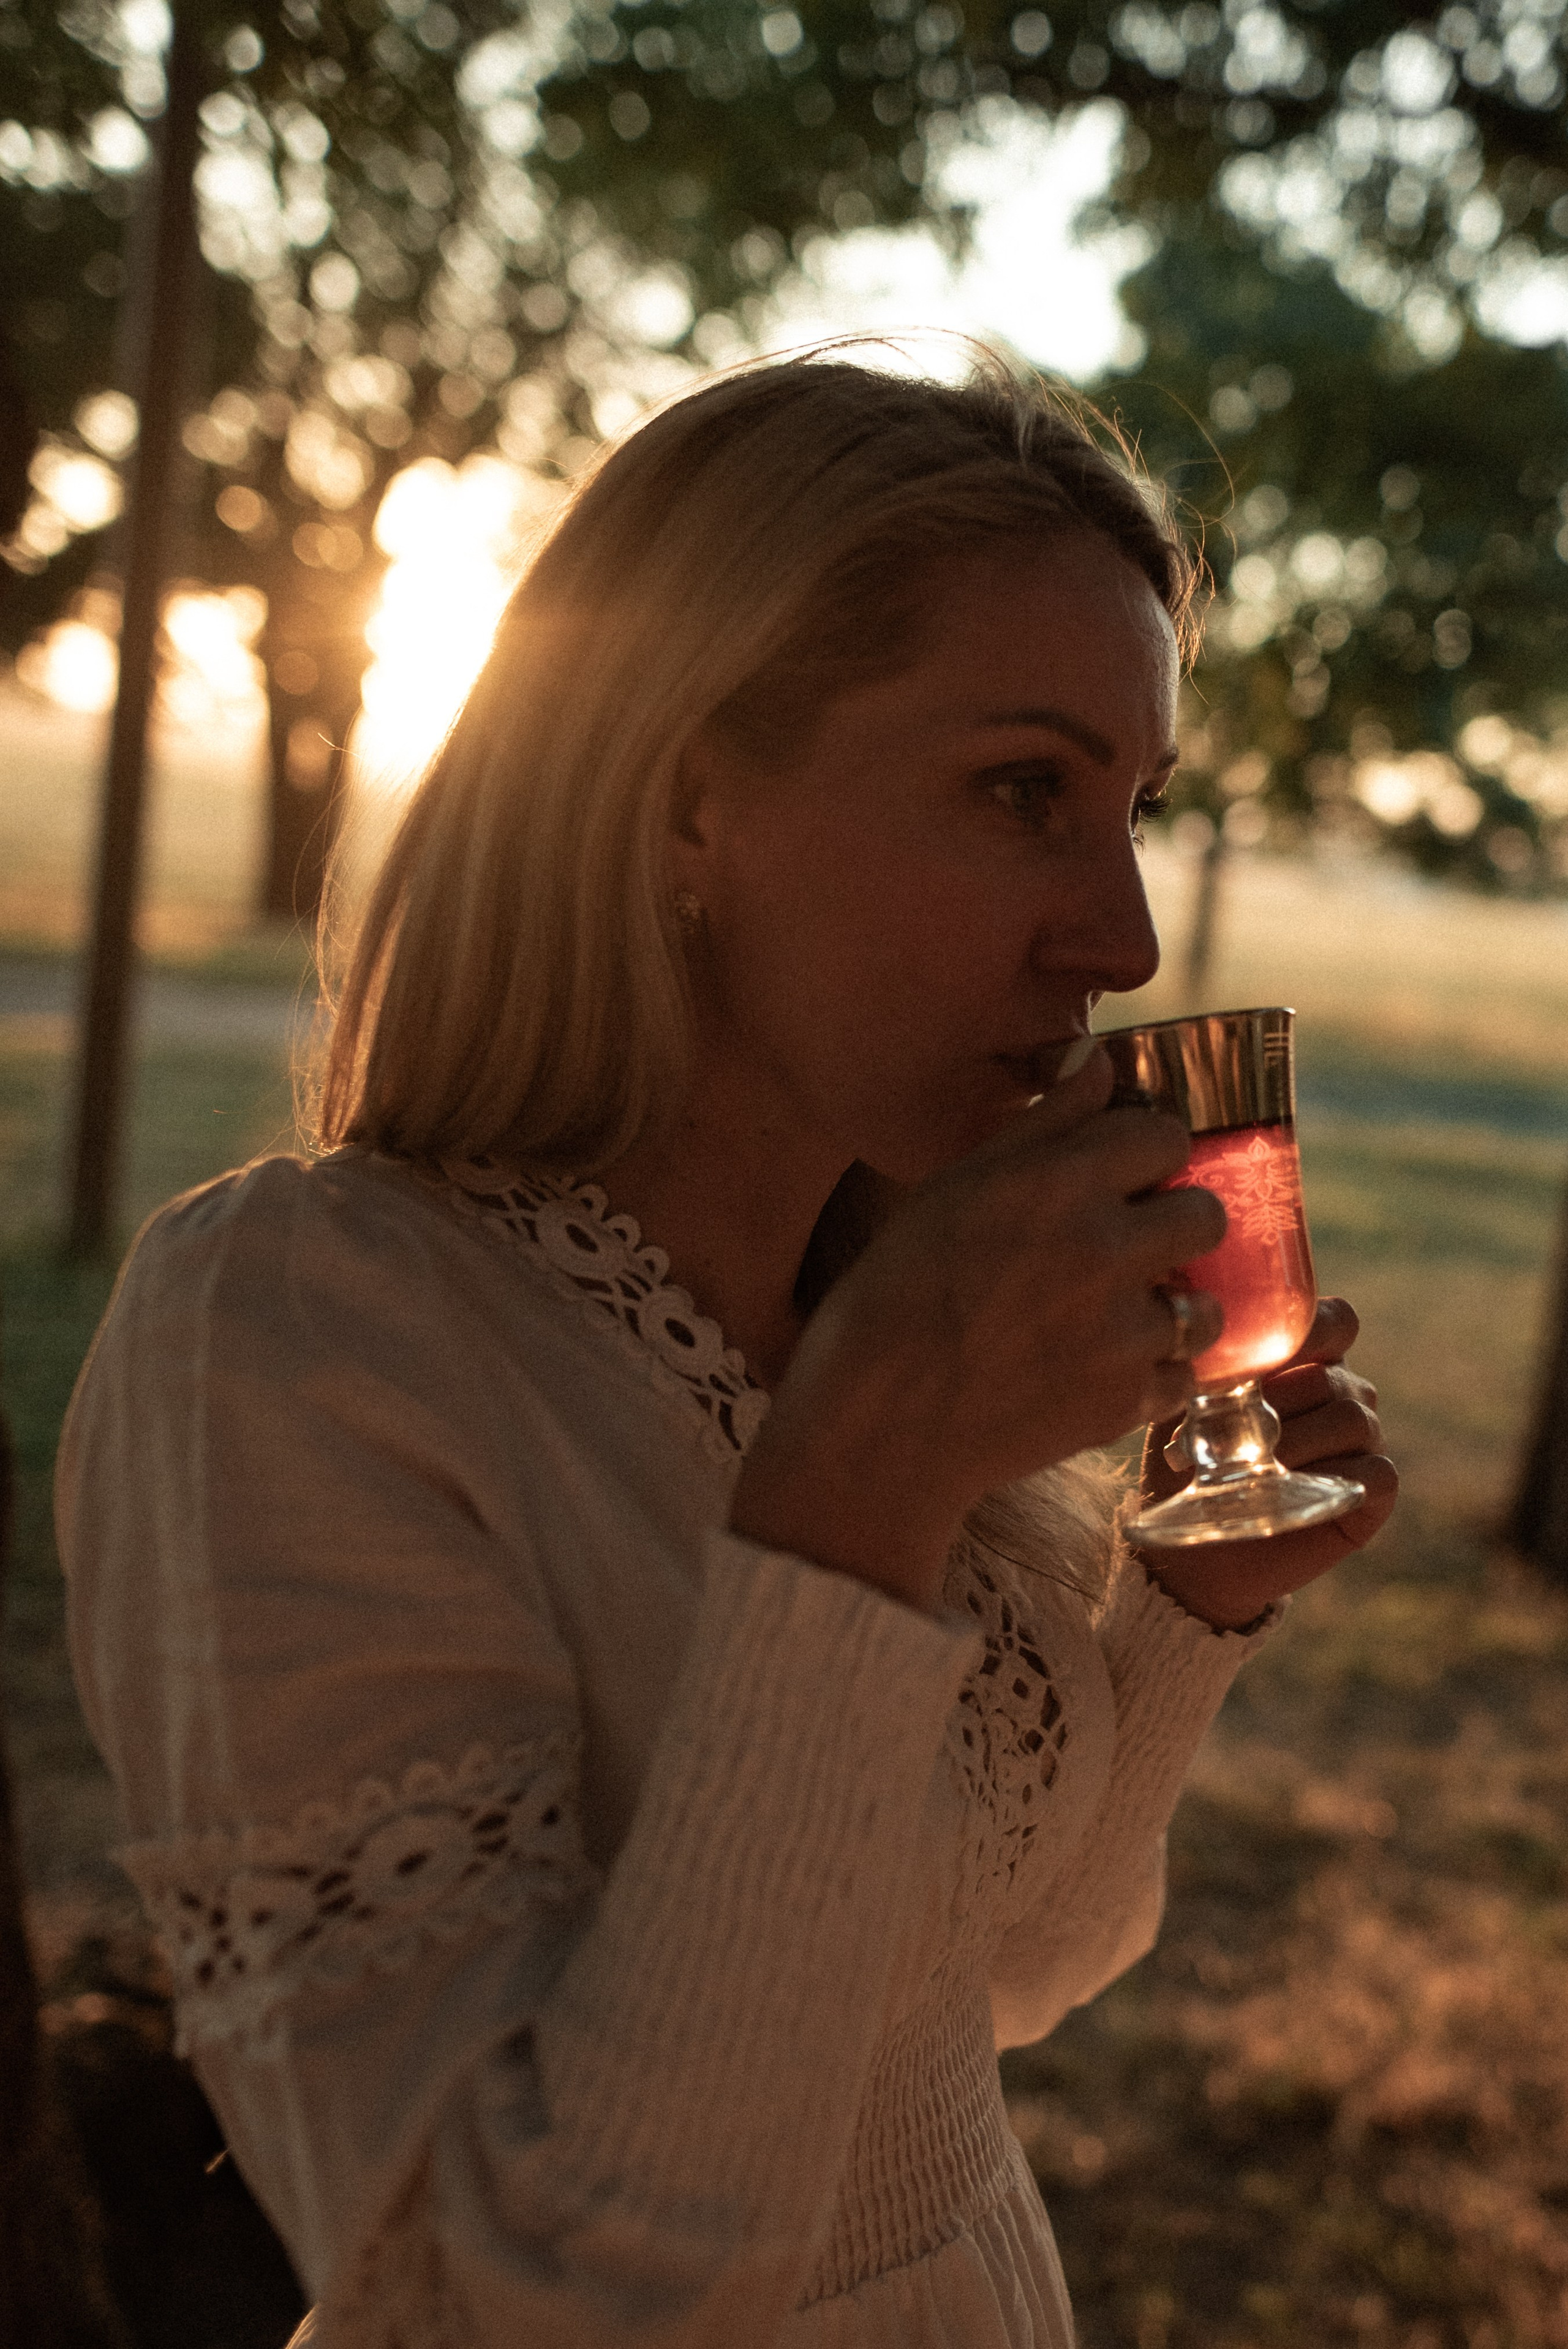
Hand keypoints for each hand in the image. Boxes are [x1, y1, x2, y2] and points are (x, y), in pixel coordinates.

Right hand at [730, 1047, 1225, 1613]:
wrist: (874, 1428)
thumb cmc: (893, 1295)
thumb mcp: (951, 1189)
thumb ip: (1040, 1124)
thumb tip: (1100, 1060)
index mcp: (1056, 1183)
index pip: (1164, 1134)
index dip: (1145, 1151)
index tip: (1125, 1172)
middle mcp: (1102, 1249)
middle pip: (1206, 1214)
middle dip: (1176, 1223)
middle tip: (1129, 1246)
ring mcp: (1121, 1332)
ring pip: (1203, 1307)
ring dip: (1171, 1309)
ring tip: (1113, 1319)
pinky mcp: (1125, 1404)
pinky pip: (1182, 1378)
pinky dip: (1150, 1377)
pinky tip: (1097, 1372)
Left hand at [1136, 1296, 1398, 1630]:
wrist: (1194, 1551)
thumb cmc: (1187, 1466)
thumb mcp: (1183, 1406)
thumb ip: (1202, 1363)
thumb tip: (1194, 1325)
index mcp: (1306, 1360)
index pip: (1336, 1322)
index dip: (1311, 1329)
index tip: (1263, 1355)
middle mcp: (1343, 1393)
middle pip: (1332, 1376)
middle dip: (1276, 1402)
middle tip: (1223, 1434)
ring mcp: (1364, 1442)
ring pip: (1354, 1418)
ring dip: (1295, 1441)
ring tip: (1248, 1467)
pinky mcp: (1374, 1492)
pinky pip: (1375, 1471)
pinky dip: (1331, 1479)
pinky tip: (1288, 1491)